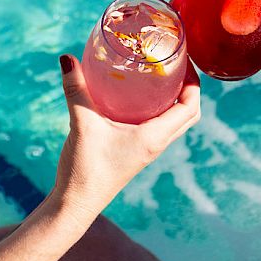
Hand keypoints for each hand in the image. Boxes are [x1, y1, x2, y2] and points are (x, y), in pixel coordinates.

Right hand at [54, 55, 199, 217]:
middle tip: (175, 65)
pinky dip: (158, 109)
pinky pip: (157, 126)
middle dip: (189, 88)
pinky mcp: (135, 151)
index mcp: (153, 138)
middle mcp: (155, 144)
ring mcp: (146, 149)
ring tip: (160, 76)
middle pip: (188, 114)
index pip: (190, 108)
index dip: (194, 83)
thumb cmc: (85, 169)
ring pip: (174, 121)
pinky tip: (135, 96)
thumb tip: (67, 57)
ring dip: (176, 99)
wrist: (76, 203)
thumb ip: (75, 89)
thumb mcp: (82, 123)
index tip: (184, 60)